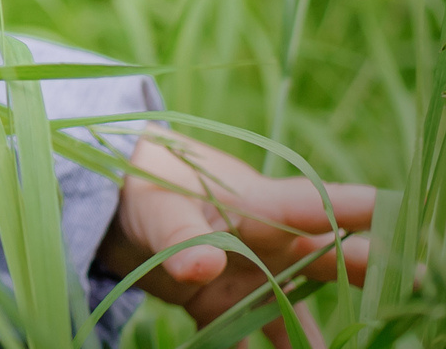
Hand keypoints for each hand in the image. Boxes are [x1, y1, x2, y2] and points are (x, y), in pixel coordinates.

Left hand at [104, 132, 375, 346]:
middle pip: (326, 261)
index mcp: (256, 203)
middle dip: (369, 276)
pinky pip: (248, 337)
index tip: (402, 214)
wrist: (102, 196)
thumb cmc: (138, 184)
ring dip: (311, 344)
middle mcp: (263, 239)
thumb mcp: (153, 205)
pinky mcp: (218, 299)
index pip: (319, 206)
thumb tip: (205, 267)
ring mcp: (244, 271)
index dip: (362, 212)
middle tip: (413, 288)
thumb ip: (180, 236)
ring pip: (292, 313)